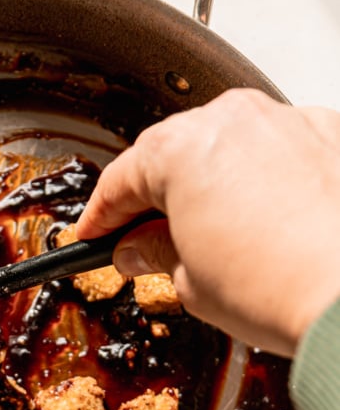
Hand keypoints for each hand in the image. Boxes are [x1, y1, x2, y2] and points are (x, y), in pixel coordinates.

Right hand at [76, 88, 339, 355]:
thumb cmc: (279, 288)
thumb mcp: (190, 282)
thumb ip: (157, 255)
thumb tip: (138, 250)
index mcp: (183, 149)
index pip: (121, 180)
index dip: (100, 216)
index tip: (93, 236)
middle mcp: (234, 121)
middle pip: (172, 154)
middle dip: (152, 197)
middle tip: (140, 241)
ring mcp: (285, 123)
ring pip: (226, 146)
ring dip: (208, 183)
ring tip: (204, 233)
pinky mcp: (329, 137)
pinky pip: (276, 151)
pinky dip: (259, 178)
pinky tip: (259, 218)